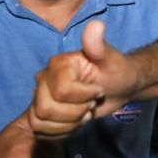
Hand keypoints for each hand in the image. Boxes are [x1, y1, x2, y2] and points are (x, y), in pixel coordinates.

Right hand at [30, 21, 139, 135]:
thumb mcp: (112, 59)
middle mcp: (44, 78)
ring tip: (84, 112)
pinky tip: (75, 121)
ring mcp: (40, 95)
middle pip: (46, 108)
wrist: (118, 87)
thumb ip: (99, 46)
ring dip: (68, 123)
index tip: (99, 91)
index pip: (62, 91)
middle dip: (75, 112)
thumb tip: (96, 25)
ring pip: (41, 121)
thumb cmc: (117, 71)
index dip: (84, 96)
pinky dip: (60, 131)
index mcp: (58, 63)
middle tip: (91, 104)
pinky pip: (40, 129)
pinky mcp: (42, 110)